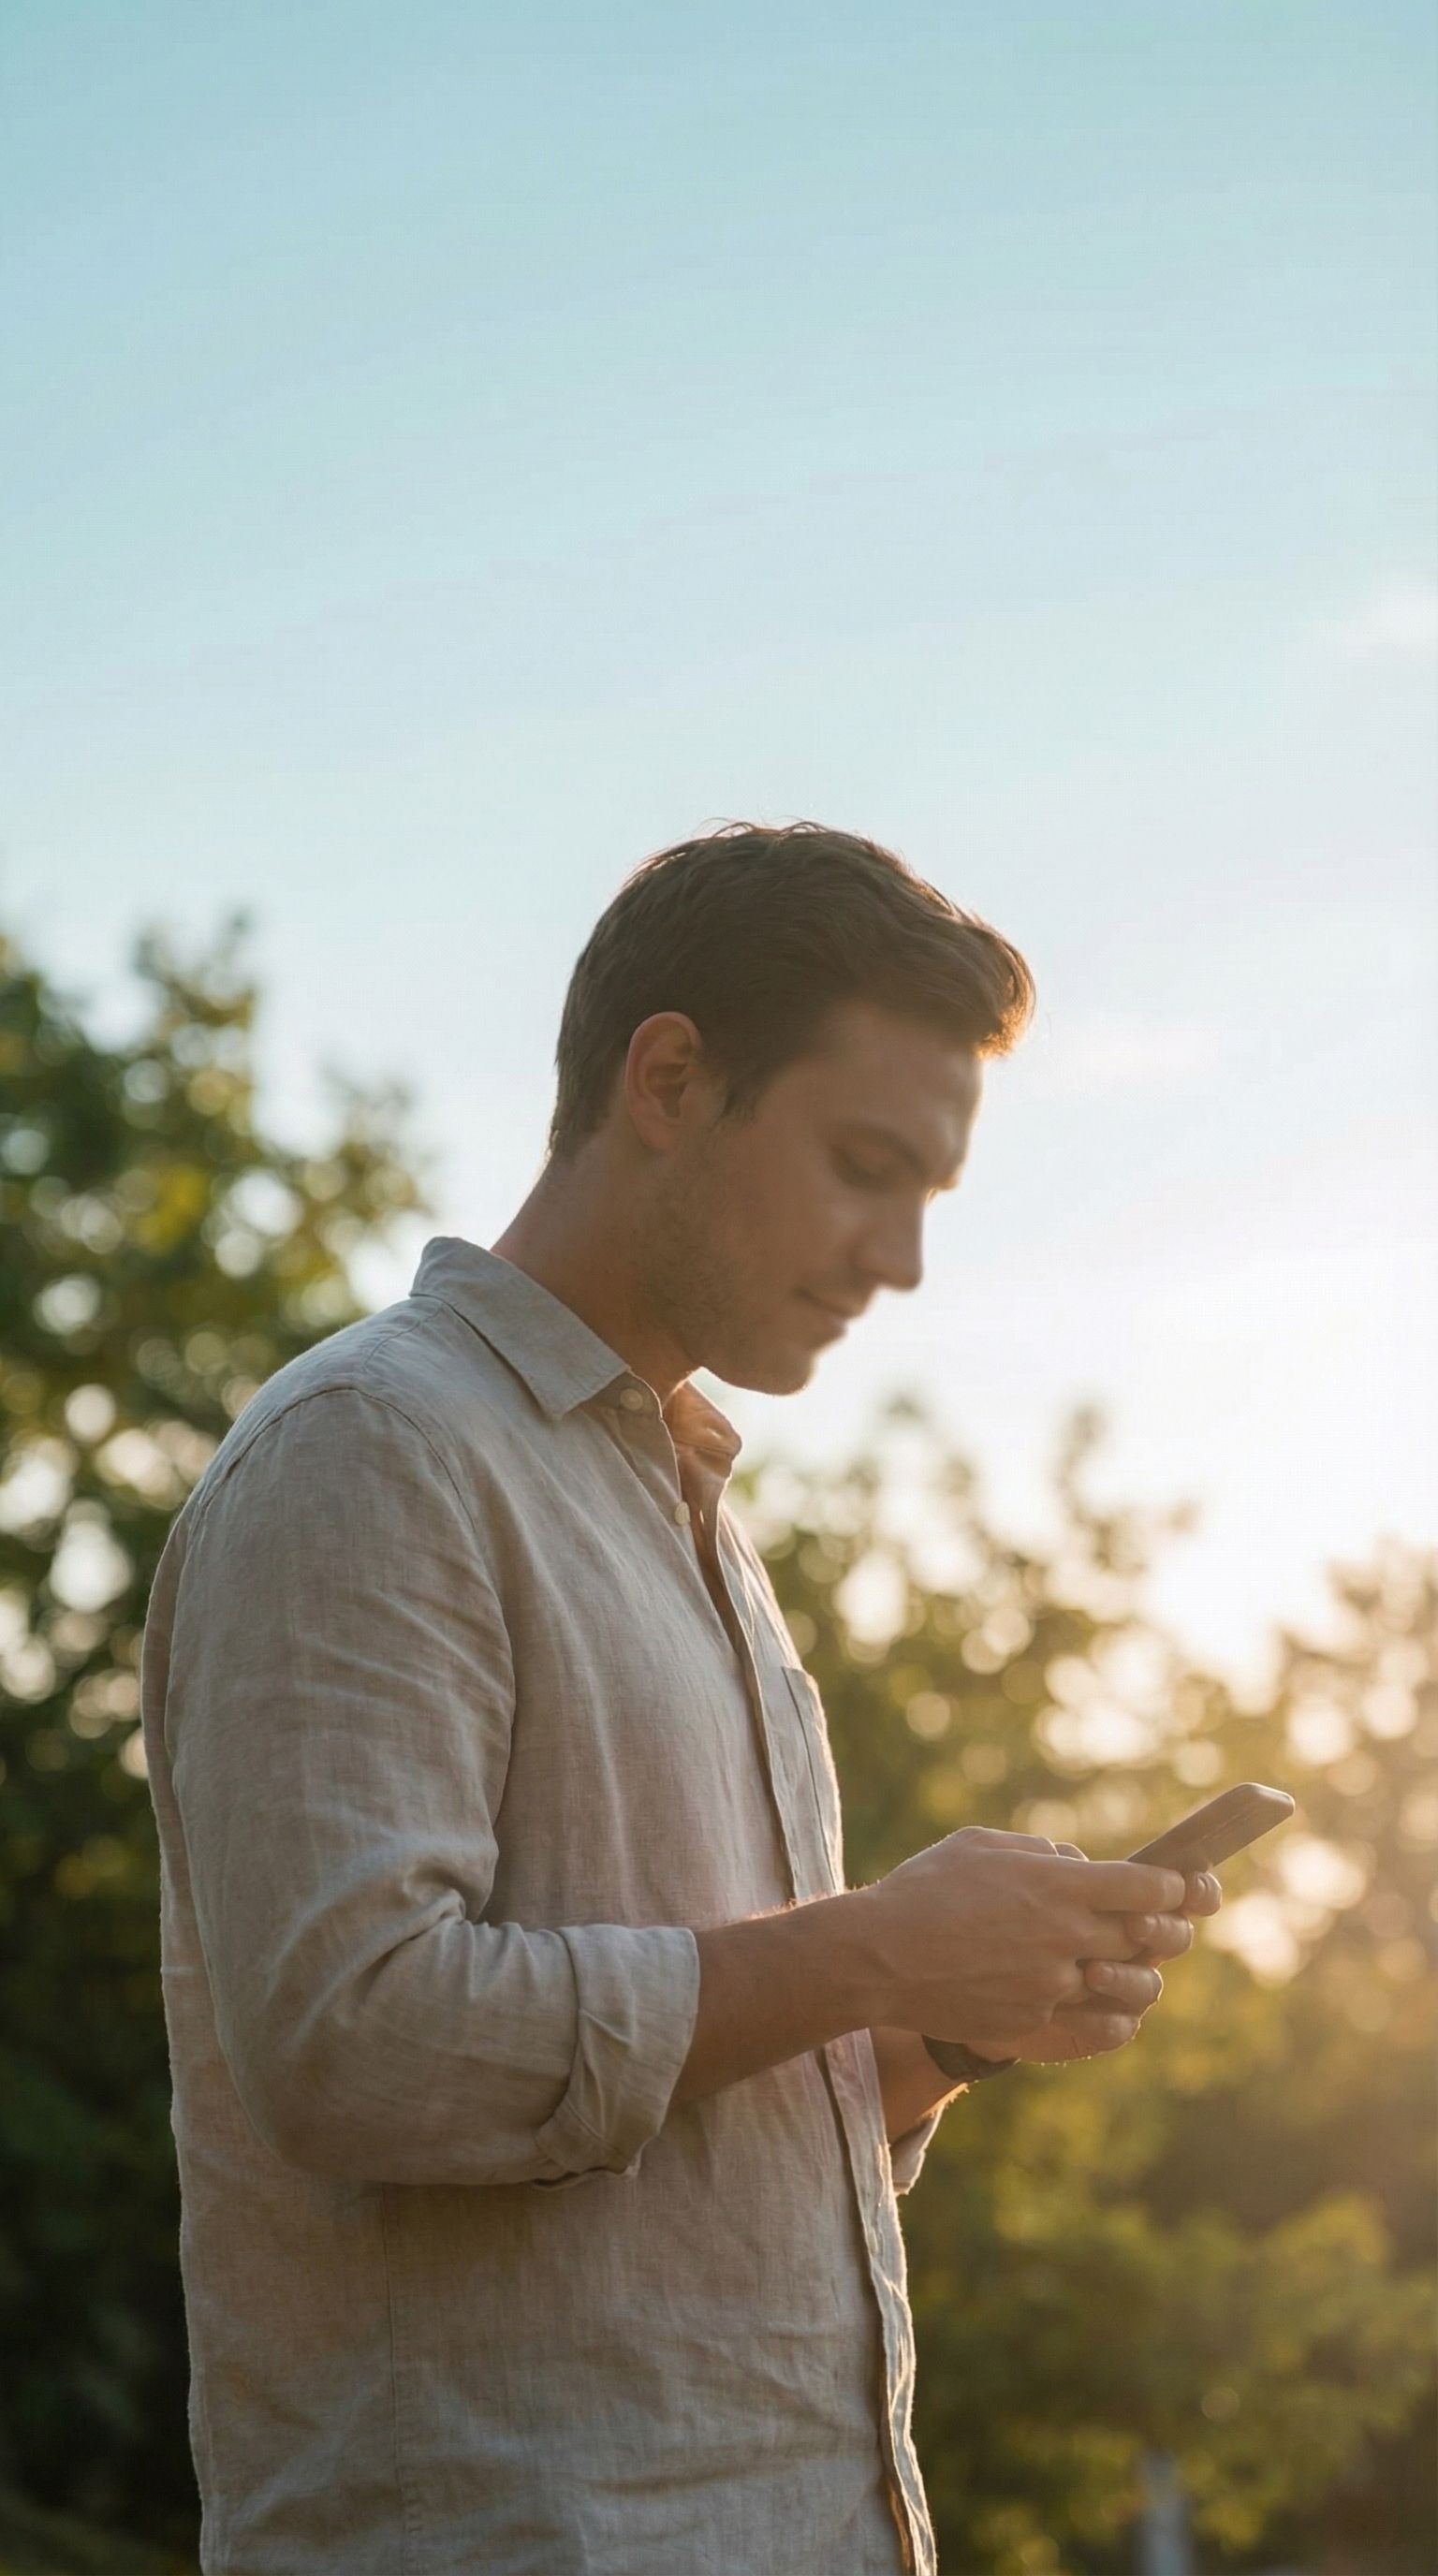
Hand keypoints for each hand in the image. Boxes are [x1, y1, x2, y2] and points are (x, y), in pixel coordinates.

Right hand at [859, 1827, 1189, 2050]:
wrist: (878, 1958)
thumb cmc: (924, 1890)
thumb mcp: (980, 1845)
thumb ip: (1038, 1851)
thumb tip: (1075, 1862)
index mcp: (1059, 1886)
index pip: (1148, 1888)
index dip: (1172, 1887)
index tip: (1174, 1886)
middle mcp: (1066, 1936)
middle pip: (1149, 1937)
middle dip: (1167, 1929)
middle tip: (1165, 1925)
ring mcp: (1053, 1986)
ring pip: (1127, 1986)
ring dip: (1137, 1974)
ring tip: (1127, 1965)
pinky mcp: (1034, 2023)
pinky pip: (1092, 2024)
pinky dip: (1105, 2014)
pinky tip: (1103, 2005)